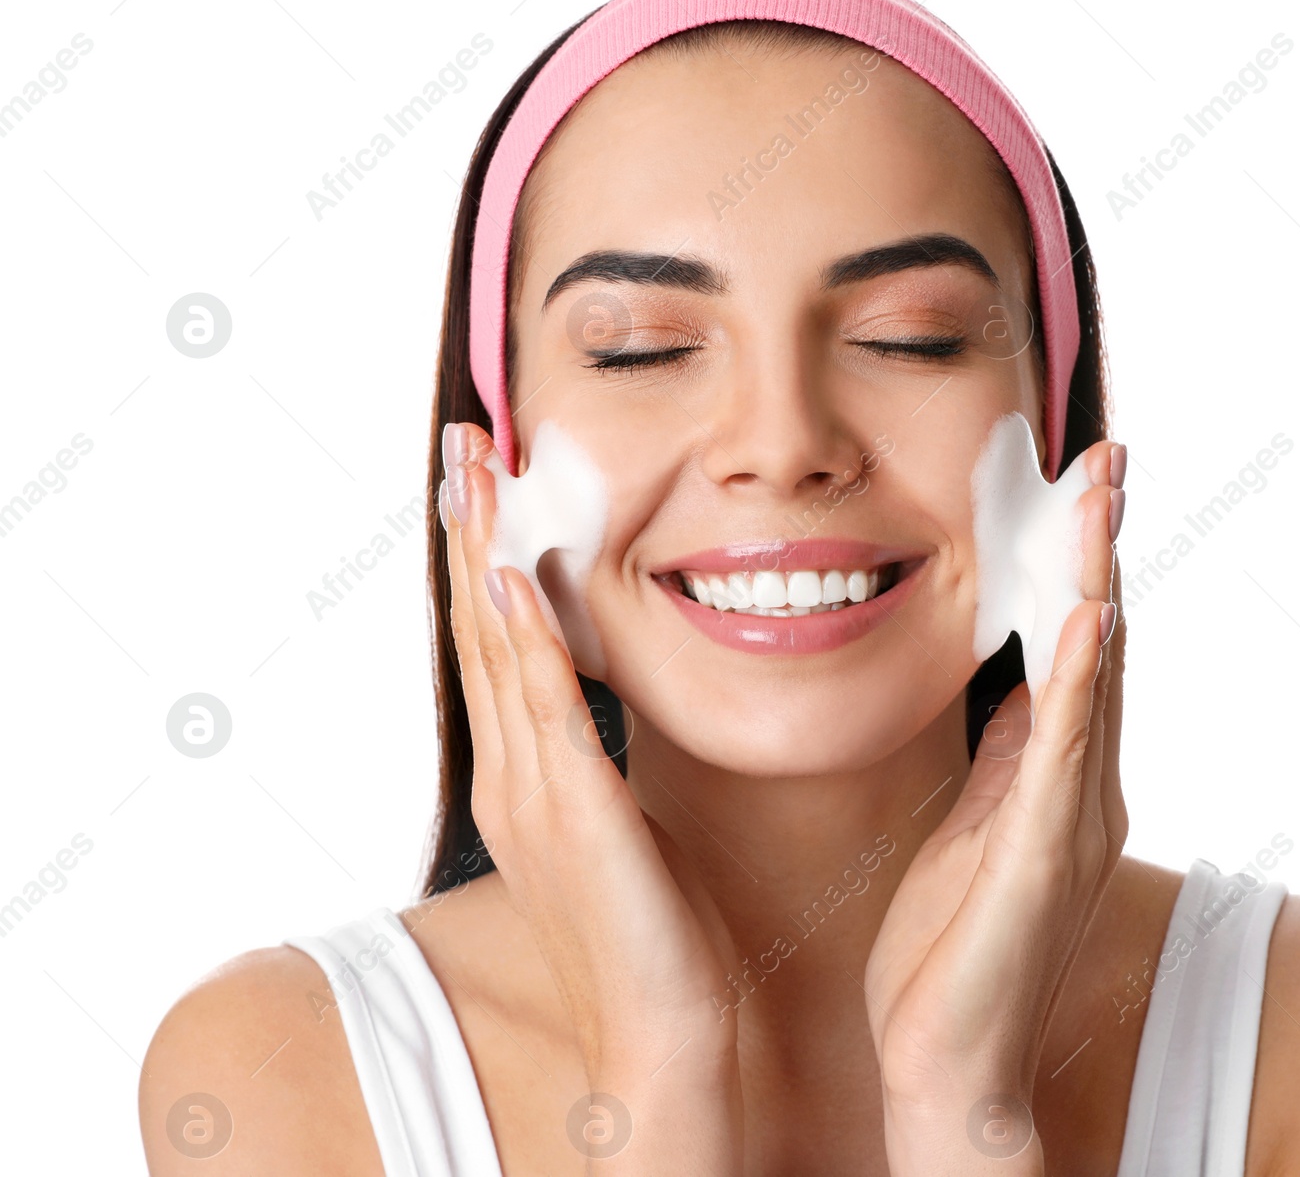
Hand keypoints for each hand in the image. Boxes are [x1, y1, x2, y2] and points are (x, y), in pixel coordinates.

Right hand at [440, 420, 743, 1172]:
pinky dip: (524, 636)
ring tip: (471, 475)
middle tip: (459, 448)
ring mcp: (532, 792)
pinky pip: (542, 706)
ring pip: (498, 649)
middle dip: (468, 534)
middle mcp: (512, 774)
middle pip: (479, 629)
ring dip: (484, 555)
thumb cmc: (656, 930)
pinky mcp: (573, 811)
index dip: (484, 560)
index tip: (482, 487)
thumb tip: (604, 708)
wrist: (663, 1028)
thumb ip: (597, 761)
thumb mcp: (620, 822)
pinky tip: (511, 576)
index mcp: (523, 777)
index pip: (497, 645)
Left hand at [864, 439, 1127, 1172]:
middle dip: (1099, 546)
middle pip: (1097, 642)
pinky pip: (1063, 752)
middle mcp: (1083, 788)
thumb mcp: (973, 824)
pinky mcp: (1040, 854)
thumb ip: (1005, 755)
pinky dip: (1078, 681)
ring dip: (1096, 582)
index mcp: (1059, 777)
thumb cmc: (953, 949)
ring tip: (1101, 500)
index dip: (1077, 562)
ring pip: (1091, 677)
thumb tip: (1021, 680)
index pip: (1074, 647)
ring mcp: (1070, 819)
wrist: (947, 1058)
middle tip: (1107, 456)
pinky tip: (1087, 619)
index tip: (1077, 483)